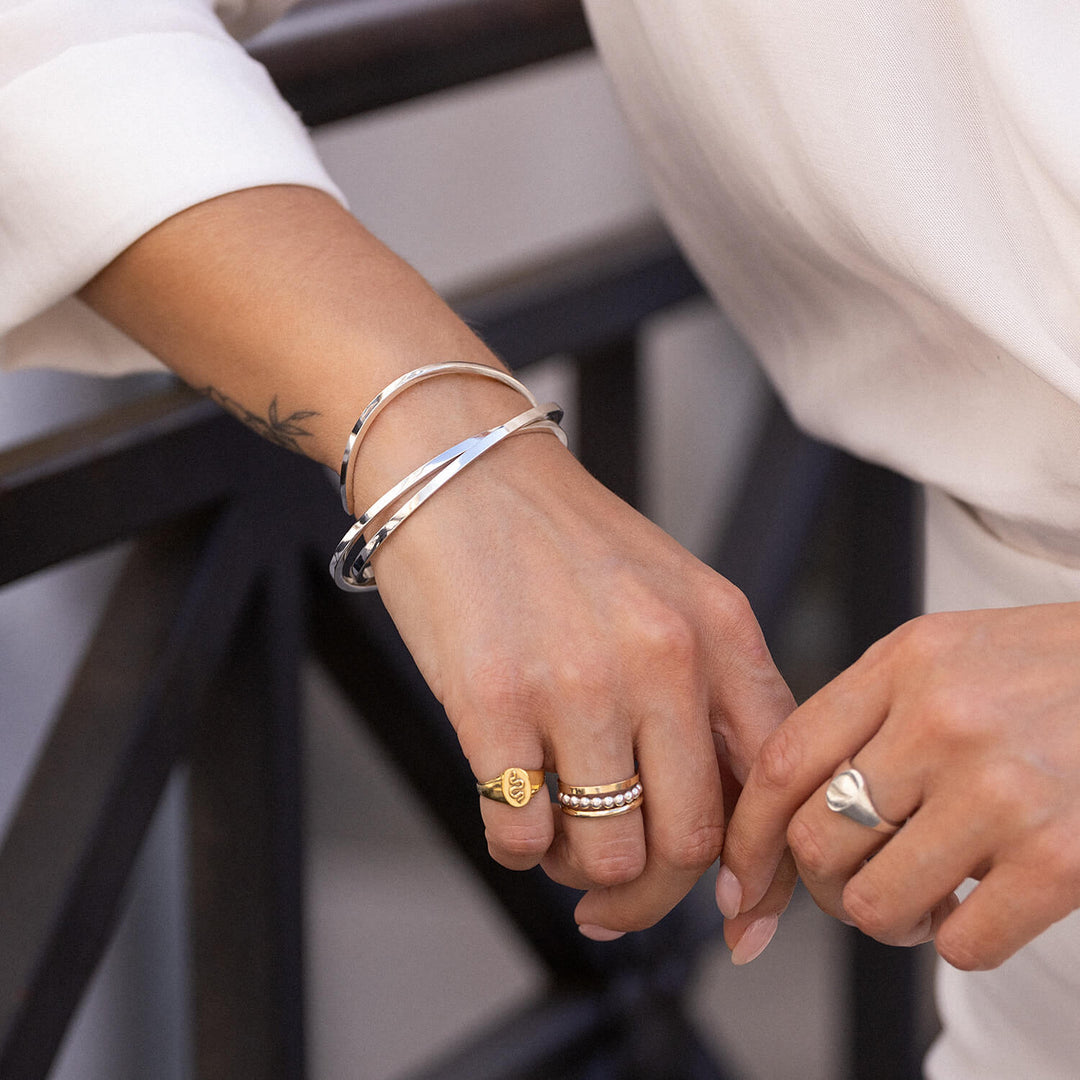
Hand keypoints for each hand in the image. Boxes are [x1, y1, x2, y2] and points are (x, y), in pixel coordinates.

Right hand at [76, 183, 794, 934]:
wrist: (461, 463)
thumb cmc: (562, 539)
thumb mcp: (670, 596)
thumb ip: (709, 697)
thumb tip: (714, 830)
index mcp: (720, 631)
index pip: (769, 787)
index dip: (760, 875)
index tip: (736, 921)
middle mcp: (662, 657)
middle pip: (688, 843)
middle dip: (652, 892)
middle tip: (612, 888)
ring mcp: (577, 679)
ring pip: (607, 853)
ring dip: (578, 869)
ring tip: (555, 832)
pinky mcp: (491, 698)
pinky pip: (521, 835)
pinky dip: (518, 846)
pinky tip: (507, 804)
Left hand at [719, 603, 1079, 968]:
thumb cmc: (1051, 669)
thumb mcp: (944, 654)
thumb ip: (866, 711)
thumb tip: (783, 806)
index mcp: (905, 663)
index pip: (782, 762)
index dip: (747, 836)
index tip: (739, 882)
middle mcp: (943, 721)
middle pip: (815, 840)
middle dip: (820, 886)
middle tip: (853, 885)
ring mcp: (1003, 790)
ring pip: (874, 903)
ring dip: (886, 919)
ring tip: (922, 897)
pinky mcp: (1063, 859)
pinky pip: (961, 945)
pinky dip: (958, 942)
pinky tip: (980, 904)